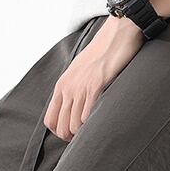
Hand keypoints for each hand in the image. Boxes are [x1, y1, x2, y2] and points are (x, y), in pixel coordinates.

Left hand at [44, 16, 143, 141]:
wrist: (118, 32)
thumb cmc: (104, 53)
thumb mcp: (81, 71)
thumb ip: (75, 88)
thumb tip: (76, 108)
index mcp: (62, 85)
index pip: (50, 121)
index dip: (61, 133)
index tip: (75, 134)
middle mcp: (68, 87)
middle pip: (61, 128)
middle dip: (73, 138)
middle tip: (88, 137)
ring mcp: (81, 87)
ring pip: (74, 126)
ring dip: (85, 134)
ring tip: (97, 130)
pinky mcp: (96, 85)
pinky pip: (88, 116)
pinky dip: (94, 124)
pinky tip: (103, 121)